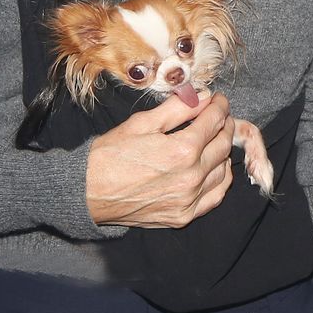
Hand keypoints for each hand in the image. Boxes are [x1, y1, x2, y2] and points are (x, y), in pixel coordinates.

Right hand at [86, 92, 233, 226]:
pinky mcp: (183, 216)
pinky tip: (215, 168)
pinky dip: (221, 179)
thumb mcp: (142, 123)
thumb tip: (203, 96)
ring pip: (223, 170)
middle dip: (224, 125)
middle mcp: (191, 177)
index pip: (214, 121)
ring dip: (224, 150)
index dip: (220, 106)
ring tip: (216, 139)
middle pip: (223, 144)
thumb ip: (177, 109)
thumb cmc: (110, 155)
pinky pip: (216, 196)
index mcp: (182, 150)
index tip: (219, 99)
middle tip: (219, 116)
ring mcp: (189, 200)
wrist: (87, 192)